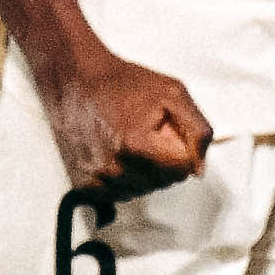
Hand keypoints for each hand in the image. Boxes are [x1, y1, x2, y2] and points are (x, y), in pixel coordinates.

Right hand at [31, 46, 211, 199]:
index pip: (183, 171)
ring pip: (142, 190)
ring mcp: (98, 181)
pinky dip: (124, 178)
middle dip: (163, 160)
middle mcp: (115, 170)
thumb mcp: (173, 93)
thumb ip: (197, 132)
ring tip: (129, 141)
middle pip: (163, 183)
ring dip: (143, 171)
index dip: (181, 149)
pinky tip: (116, 154)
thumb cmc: (123, 83)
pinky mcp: (85, 186)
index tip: (165, 130)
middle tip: (145, 132)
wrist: (75, 80)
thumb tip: (198, 169)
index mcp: (138, 147)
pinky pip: (120, 194)